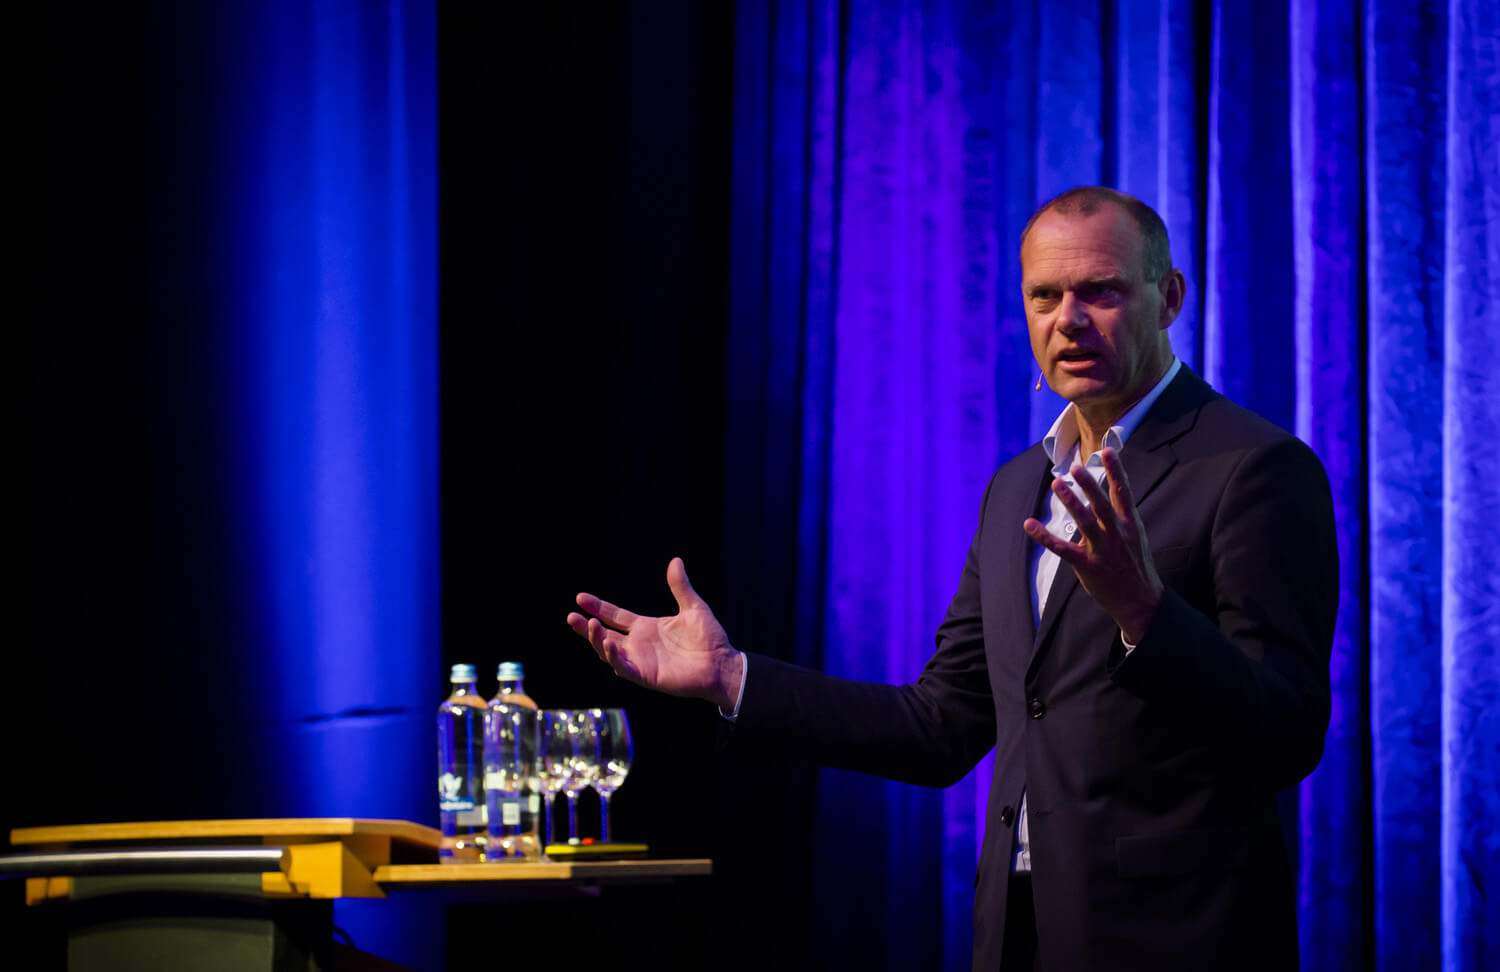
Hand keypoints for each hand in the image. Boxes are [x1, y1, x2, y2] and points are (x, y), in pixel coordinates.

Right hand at [566, 557, 744, 709]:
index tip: (580, 598)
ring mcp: (640, 661)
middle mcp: (639, 645)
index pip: (615, 616)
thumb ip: (680, 587)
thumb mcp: (693, 607)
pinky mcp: (646, 676)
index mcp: (646, 628)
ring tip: (590, 625)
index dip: (598, 607)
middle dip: (587, 627)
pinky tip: (608, 642)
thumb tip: (675, 561)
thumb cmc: (710, 639)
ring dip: (597, 640)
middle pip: (604, 635)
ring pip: (608, 652)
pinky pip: (623, 667)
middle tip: (571, 616)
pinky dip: (613, 657)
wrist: (722, 665)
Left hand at [1022, 447, 1162, 642]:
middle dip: (1091, 485)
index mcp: (1129, 523)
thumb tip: (1104, 493)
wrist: (1141, 601)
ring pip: (1085, 522)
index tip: (1108, 450)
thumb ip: (1119, 515)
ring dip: (1071, 502)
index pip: (1124, 492)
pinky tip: (1029, 525)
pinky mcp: (1087, 565)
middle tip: (1077, 468)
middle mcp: (1117, 534)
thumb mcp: (1135, 535)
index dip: (1117, 470)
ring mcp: (1102, 550)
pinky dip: (1045, 537)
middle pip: (1103, 505)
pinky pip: (1063, 549)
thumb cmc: (1134, 564)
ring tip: (1057, 484)